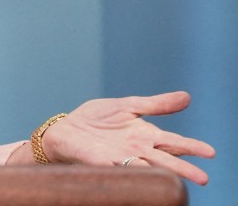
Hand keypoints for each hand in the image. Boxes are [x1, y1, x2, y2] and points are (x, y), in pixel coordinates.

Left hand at [41, 91, 214, 183]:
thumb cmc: (96, 119)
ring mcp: (122, 158)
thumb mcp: (128, 106)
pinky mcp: (103, 162)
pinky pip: (119, 167)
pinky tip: (140, 171)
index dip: (192, 147)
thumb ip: (156, 104)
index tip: (210, 152)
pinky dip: (130, 170)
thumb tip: (187, 97)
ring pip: (146, 167)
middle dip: (183, 169)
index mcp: (146, 136)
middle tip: (203, 179)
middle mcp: (138, 150)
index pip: (174, 142)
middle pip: (165, 160)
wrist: (68, 129)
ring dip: (160, 174)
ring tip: (176, 182)